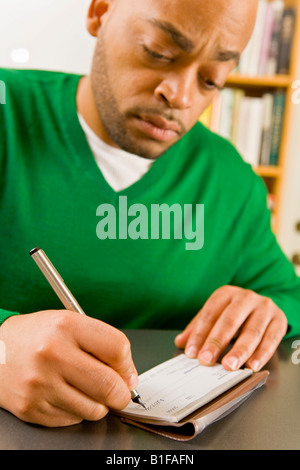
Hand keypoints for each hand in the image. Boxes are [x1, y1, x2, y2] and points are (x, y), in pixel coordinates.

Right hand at [0, 310, 137, 426]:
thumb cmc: (36, 337)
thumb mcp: (68, 323)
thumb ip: (101, 343)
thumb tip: (128, 376)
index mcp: (66, 326)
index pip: (117, 348)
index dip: (127, 365)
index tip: (126, 372)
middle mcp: (52, 353)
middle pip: (109, 385)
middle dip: (121, 394)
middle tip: (119, 392)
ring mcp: (41, 384)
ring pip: (94, 409)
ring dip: (98, 404)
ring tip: (85, 389)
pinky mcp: (32, 408)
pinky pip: (73, 419)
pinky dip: (76, 411)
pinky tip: (64, 394)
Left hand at [175, 285, 287, 371]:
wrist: (264, 306)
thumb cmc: (236, 313)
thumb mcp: (216, 315)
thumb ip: (198, 328)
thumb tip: (181, 342)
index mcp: (226, 294)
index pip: (209, 314)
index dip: (199, 334)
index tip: (191, 352)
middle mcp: (246, 298)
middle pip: (229, 321)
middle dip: (217, 342)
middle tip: (207, 360)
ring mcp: (264, 308)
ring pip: (252, 331)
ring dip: (240, 350)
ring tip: (229, 366)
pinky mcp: (279, 320)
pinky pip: (271, 338)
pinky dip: (262, 354)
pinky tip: (252, 365)